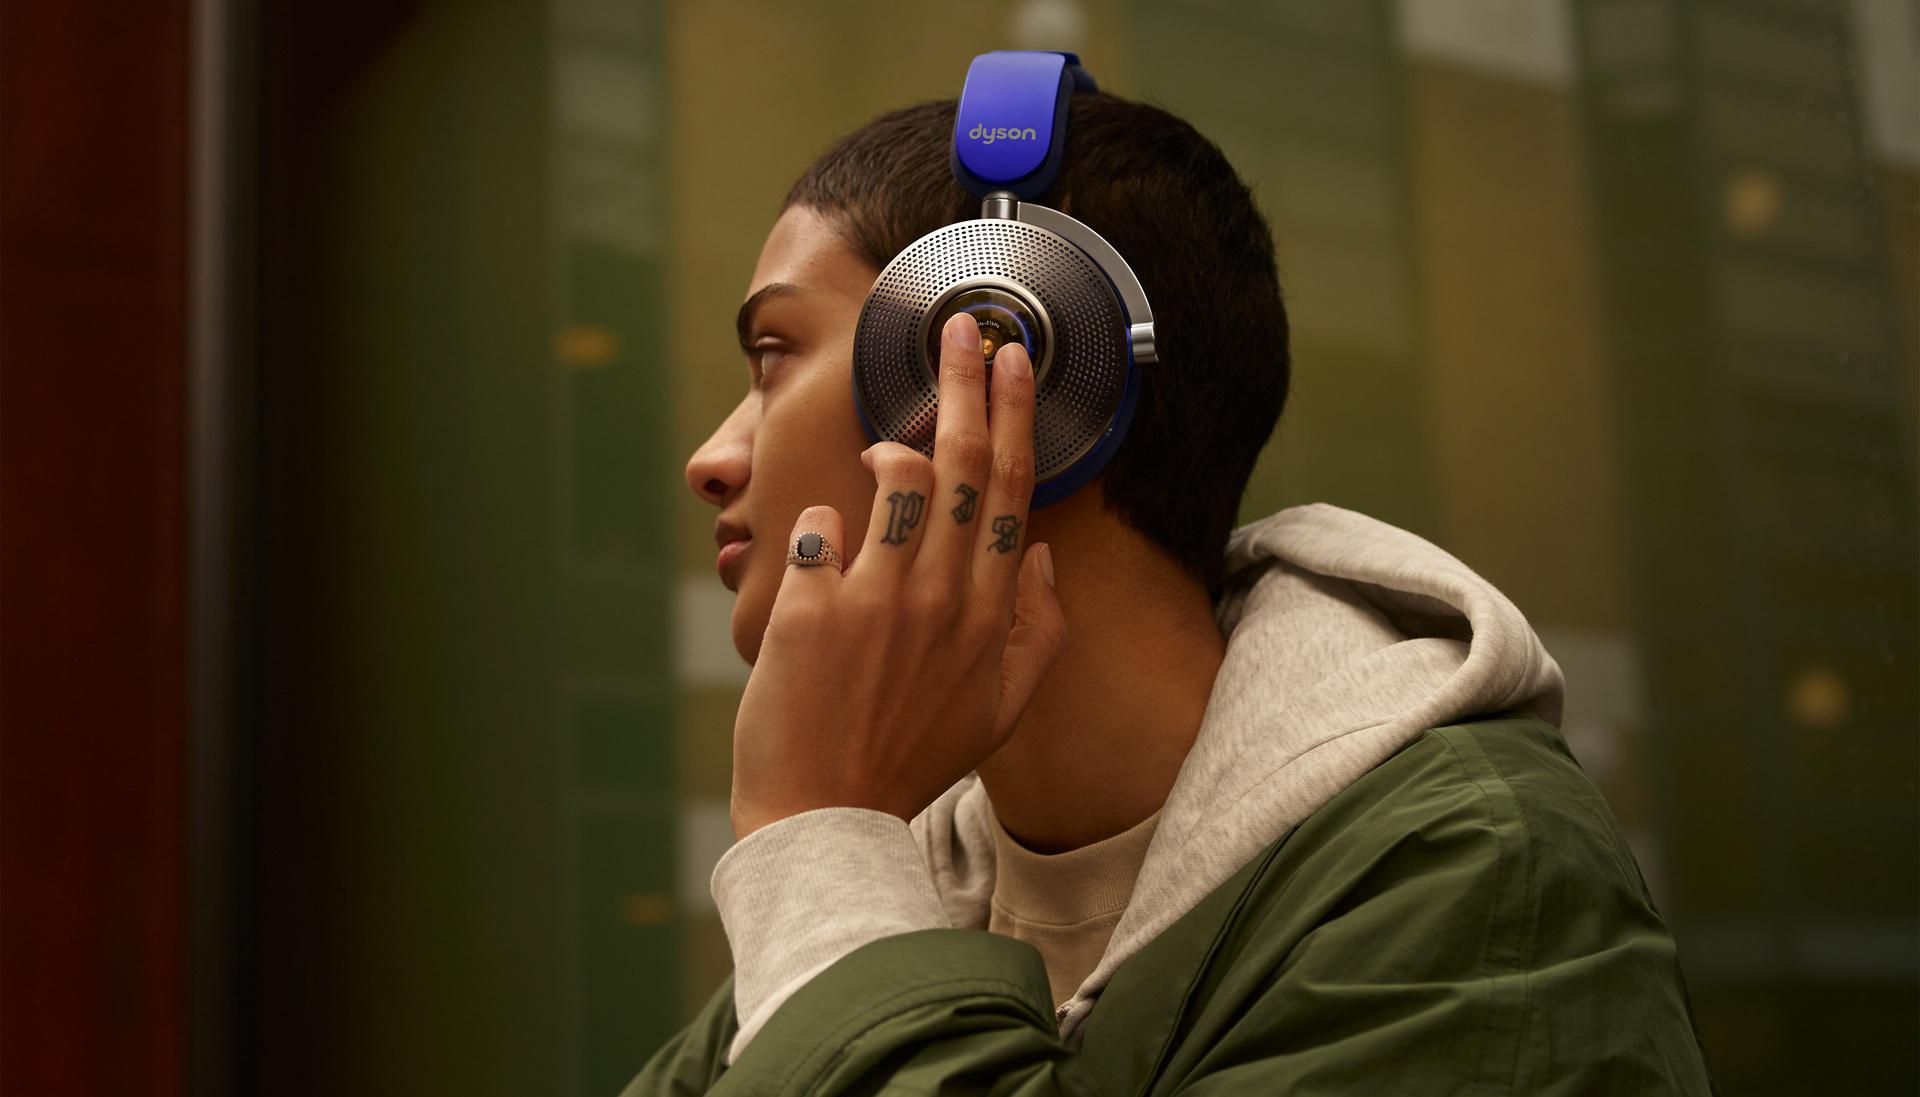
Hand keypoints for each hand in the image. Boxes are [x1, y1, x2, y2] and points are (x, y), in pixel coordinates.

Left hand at [728, 312, 1067, 840]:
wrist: (823, 818)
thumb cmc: (910, 757)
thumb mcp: (1002, 708)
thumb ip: (1038, 630)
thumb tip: (1039, 552)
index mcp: (991, 615)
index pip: (1009, 490)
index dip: (1012, 415)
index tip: (1012, 359)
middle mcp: (941, 597)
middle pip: (961, 464)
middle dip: (964, 382)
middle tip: (962, 327)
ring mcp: (876, 600)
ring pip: (894, 481)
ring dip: (890, 446)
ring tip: (879, 445)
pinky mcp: (811, 608)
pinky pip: (818, 529)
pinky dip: (817, 525)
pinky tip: (818, 552)